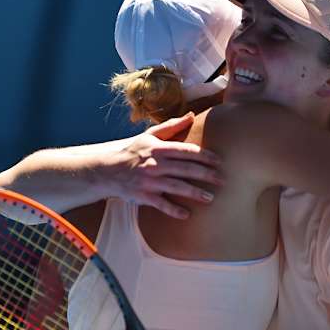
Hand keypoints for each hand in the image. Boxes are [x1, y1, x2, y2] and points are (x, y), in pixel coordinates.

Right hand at [106, 113, 222, 218]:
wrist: (107, 169)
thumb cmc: (133, 151)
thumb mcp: (150, 135)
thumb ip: (172, 126)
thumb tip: (192, 115)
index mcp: (159, 148)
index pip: (187, 151)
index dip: (205, 156)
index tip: (219, 161)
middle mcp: (156, 164)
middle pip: (186, 169)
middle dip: (206, 174)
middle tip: (222, 180)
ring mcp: (150, 180)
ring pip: (177, 187)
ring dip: (195, 193)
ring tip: (210, 198)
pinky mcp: (143, 195)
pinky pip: (161, 204)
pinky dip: (174, 210)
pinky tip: (187, 215)